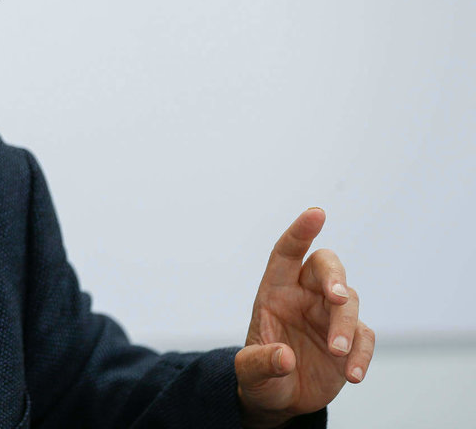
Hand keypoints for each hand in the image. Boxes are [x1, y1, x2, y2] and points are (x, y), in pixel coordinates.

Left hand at [235, 208, 374, 427]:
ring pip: (348, 302)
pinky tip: (352, 375)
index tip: (317, 213)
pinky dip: (362, 354)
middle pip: (326, 267)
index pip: (286, 253)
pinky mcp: (351, 340)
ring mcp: (329, 316)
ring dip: (345, 326)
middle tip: (336, 298)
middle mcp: (304, 295)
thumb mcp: (249, 372)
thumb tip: (285, 359)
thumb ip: (260, 364)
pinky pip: (364, 337)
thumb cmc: (260, 375)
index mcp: (275, 291)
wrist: (280, 400)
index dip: (300, 232)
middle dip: (334, 277)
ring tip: (336, 353)